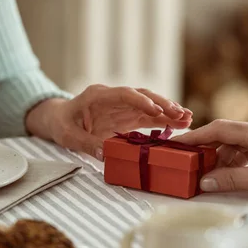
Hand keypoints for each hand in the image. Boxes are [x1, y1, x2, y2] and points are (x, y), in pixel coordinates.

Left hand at [26, 85, 191, 159]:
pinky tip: (180, 123)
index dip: (141, 100)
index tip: (155, 109)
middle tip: (180, 114)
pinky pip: (149, 116)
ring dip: (168, 111)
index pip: (123, 94)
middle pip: (142, 97)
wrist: (59, 119)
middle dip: (162, 105)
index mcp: (98, 96)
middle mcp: (114, 98)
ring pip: (150, 105)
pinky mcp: (128, 116)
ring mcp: (123, 106)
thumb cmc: (61, 124)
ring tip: (188, 118)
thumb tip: (105, 154)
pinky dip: (164, 120)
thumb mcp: (68, 136)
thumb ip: (86, 143)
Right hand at [173, 119, 247, 202]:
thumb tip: (206, 181)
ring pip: (236, 146)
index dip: (197, 136)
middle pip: (226, 136)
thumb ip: (231, 179)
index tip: (179, 144)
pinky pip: (247, 153)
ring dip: (220, 159)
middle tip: (189, 162)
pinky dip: (234, 163)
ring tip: (206, 174)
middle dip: (207, 149)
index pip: (220, 129)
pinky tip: (227, 176)